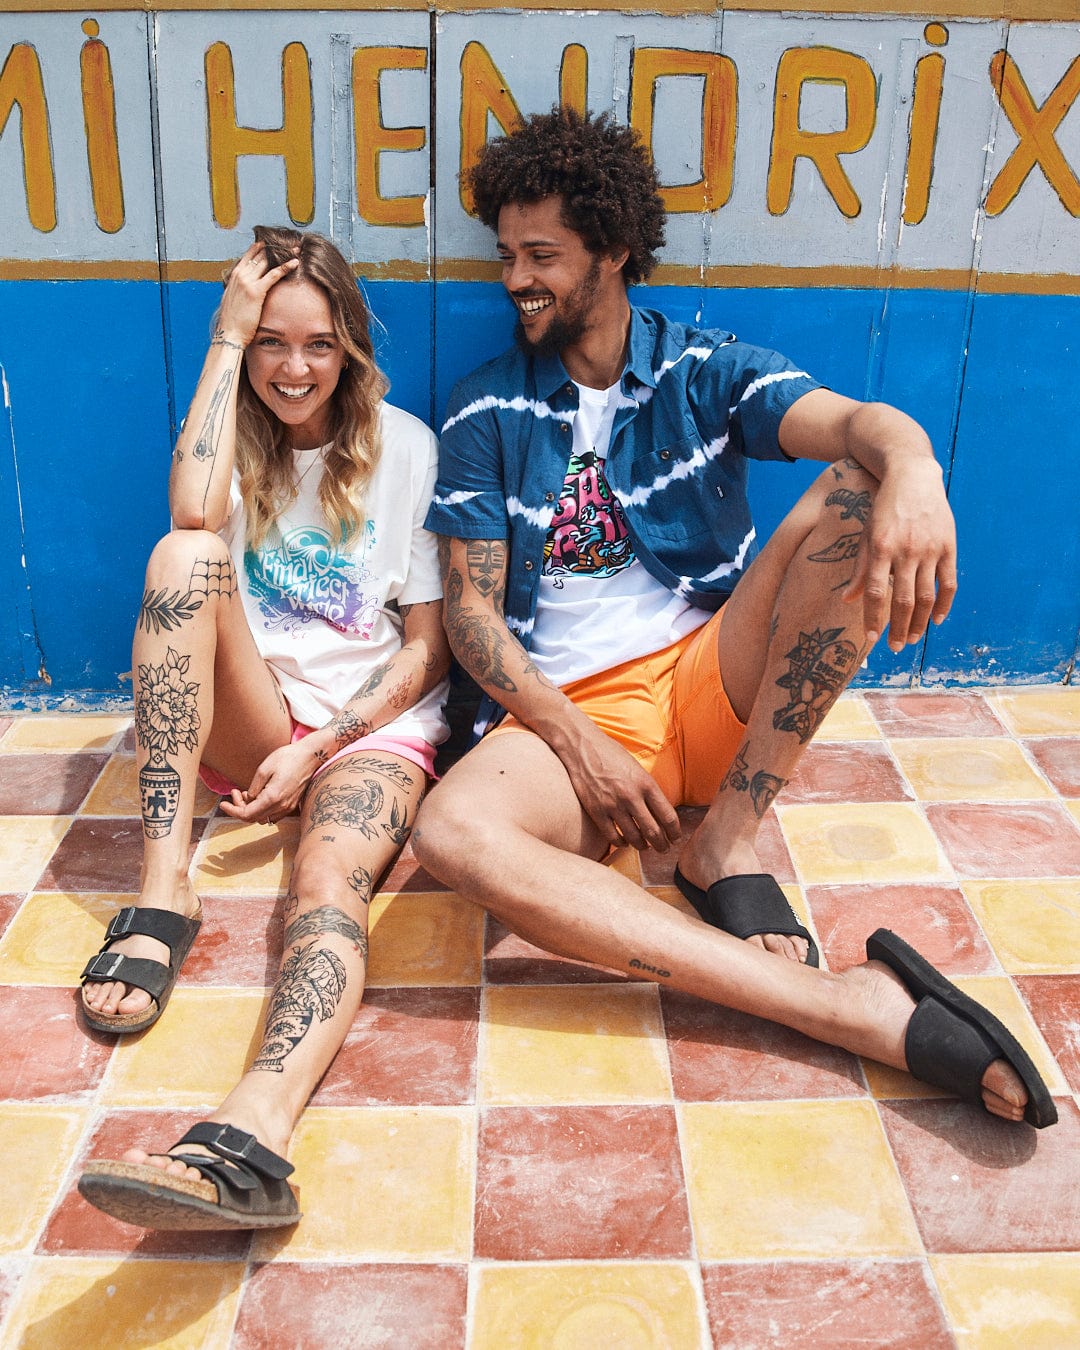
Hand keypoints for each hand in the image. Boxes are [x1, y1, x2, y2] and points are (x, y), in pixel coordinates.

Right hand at [215, 241, 298, 349]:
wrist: (228, 333)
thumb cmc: (232, 321)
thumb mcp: (233, 300)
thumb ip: (239, 291)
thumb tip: (246, 291)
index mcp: (235, 276)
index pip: (250, 256)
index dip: (262, 249)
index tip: (273, 243)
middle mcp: (240, 275)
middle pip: (260, 255)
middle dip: (274, 247)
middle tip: (289, 242)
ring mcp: (247, 281)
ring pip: (267, 261)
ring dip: (283, 253)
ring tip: (295, 248)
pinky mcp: (256, 291)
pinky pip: (274, 274)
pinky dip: (286, 267)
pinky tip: (296, 261)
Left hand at [217, 739, 321, 823]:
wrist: (311, 756)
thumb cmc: (288, 758)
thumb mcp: (264, 768)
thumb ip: (254, 788)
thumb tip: (249, 799)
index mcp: (272, 798)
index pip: (247, 814)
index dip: (232, 811)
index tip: (222, 804)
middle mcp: (281, 806)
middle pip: (253, 818)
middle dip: (240, 807)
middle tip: (235, 792)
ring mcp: (288, 807)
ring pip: (263, 818)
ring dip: (251, 809)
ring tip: (246, 793)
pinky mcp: (292, 804)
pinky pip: (272, 814)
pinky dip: (262, 809)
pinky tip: (259, 795)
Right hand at [557, 722, 680, 852]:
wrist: (582, 746)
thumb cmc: (611, 754)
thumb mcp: (637, 768)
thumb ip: (648, 789)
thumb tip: (659, 812)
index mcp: (646, 784)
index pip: (668, 817)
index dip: (675, 832)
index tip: (675, 838)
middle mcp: (631, 796)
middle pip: (654, 832)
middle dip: (662, 845)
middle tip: (664, 849)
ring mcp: (613, 805)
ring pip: (634, 838)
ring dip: (642, 846)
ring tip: (645, 846)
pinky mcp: (596, 811)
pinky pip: (613, 837)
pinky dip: (621, 843)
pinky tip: (624, 842)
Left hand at [844, 457, 956, 651]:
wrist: (913, 476)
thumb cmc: (884, 508)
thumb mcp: (866, 534)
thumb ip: (860, 568)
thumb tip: (848, 600)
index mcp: (880, 547)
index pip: (875, 592)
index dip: (872, 618)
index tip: (870, 639)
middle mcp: (906, 550)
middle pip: (904, 600)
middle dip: (899, 629)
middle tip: (895, 648)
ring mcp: (930, 549)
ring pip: (927, 597)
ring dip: (921, 623)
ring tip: (913, 639)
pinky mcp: (949, 546)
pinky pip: (949, 582)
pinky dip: (944, 604)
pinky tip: (937, 620)